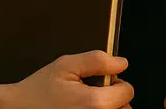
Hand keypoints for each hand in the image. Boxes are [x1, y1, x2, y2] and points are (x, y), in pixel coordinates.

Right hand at [0, 50, 134, 108]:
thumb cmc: (37, 90)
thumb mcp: (66, 65)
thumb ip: (97, 61)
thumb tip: (121, 63)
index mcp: (94, 103)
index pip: (127, 92)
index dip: (117, 82)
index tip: (105, 81)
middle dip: (114, 98)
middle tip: (93, 93)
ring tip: (86, 104)